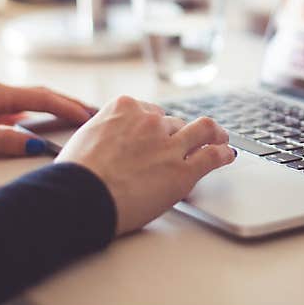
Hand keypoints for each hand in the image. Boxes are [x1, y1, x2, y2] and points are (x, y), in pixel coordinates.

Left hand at [0, 80, 91, 158]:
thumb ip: (6, 142)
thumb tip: (38, 147)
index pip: (42, 97)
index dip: (68, 107)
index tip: (89, 116)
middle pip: (40, 94)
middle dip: (67, 103)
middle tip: (92, 112)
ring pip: (28, 101)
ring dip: (52, 107)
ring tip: (74, 117)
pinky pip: (14, 109)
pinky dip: (33, 114)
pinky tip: (37, 124)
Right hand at [55, 95, 235, 234]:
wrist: (80, 196)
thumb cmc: (75, 174)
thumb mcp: (85, 137)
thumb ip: (105, 132)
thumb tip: (107, 140)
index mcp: (125, 108)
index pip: (151, 111)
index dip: (156, 125)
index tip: (160, 132)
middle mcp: (150, 121)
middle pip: (174, 123)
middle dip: (178, 134)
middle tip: (184, 144)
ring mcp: (169, 144)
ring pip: (202, 130)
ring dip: (213, 134)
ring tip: (221, 138)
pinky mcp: (183, 171)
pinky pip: (212, 156)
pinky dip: (223, 154)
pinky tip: (227, 155)